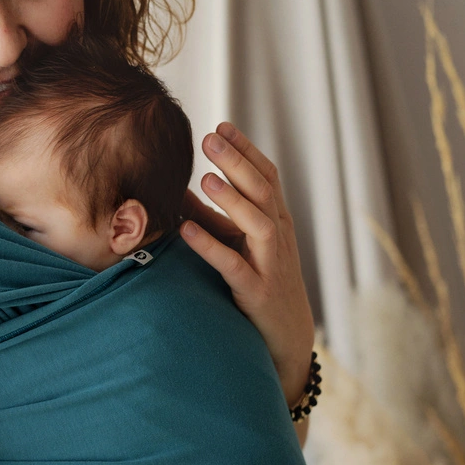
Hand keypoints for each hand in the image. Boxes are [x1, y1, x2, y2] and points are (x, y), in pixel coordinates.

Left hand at [181, 122, 314, 403]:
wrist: (286, 338)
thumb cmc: (260, 284)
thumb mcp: (241, 246)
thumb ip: (215, 218)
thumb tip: (178, 189)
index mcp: (276, 222)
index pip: (267, 176)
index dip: (246, 150)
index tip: (221, 125)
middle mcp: (277, 237)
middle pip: (263, 191)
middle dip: (237, 162)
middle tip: (210, 137)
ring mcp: (269, 264)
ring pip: (257, 224)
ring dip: (231, 199)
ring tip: (206, 177)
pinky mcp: (256, 292)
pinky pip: (233, 266)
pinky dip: (210, 246)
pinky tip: (187, 230)